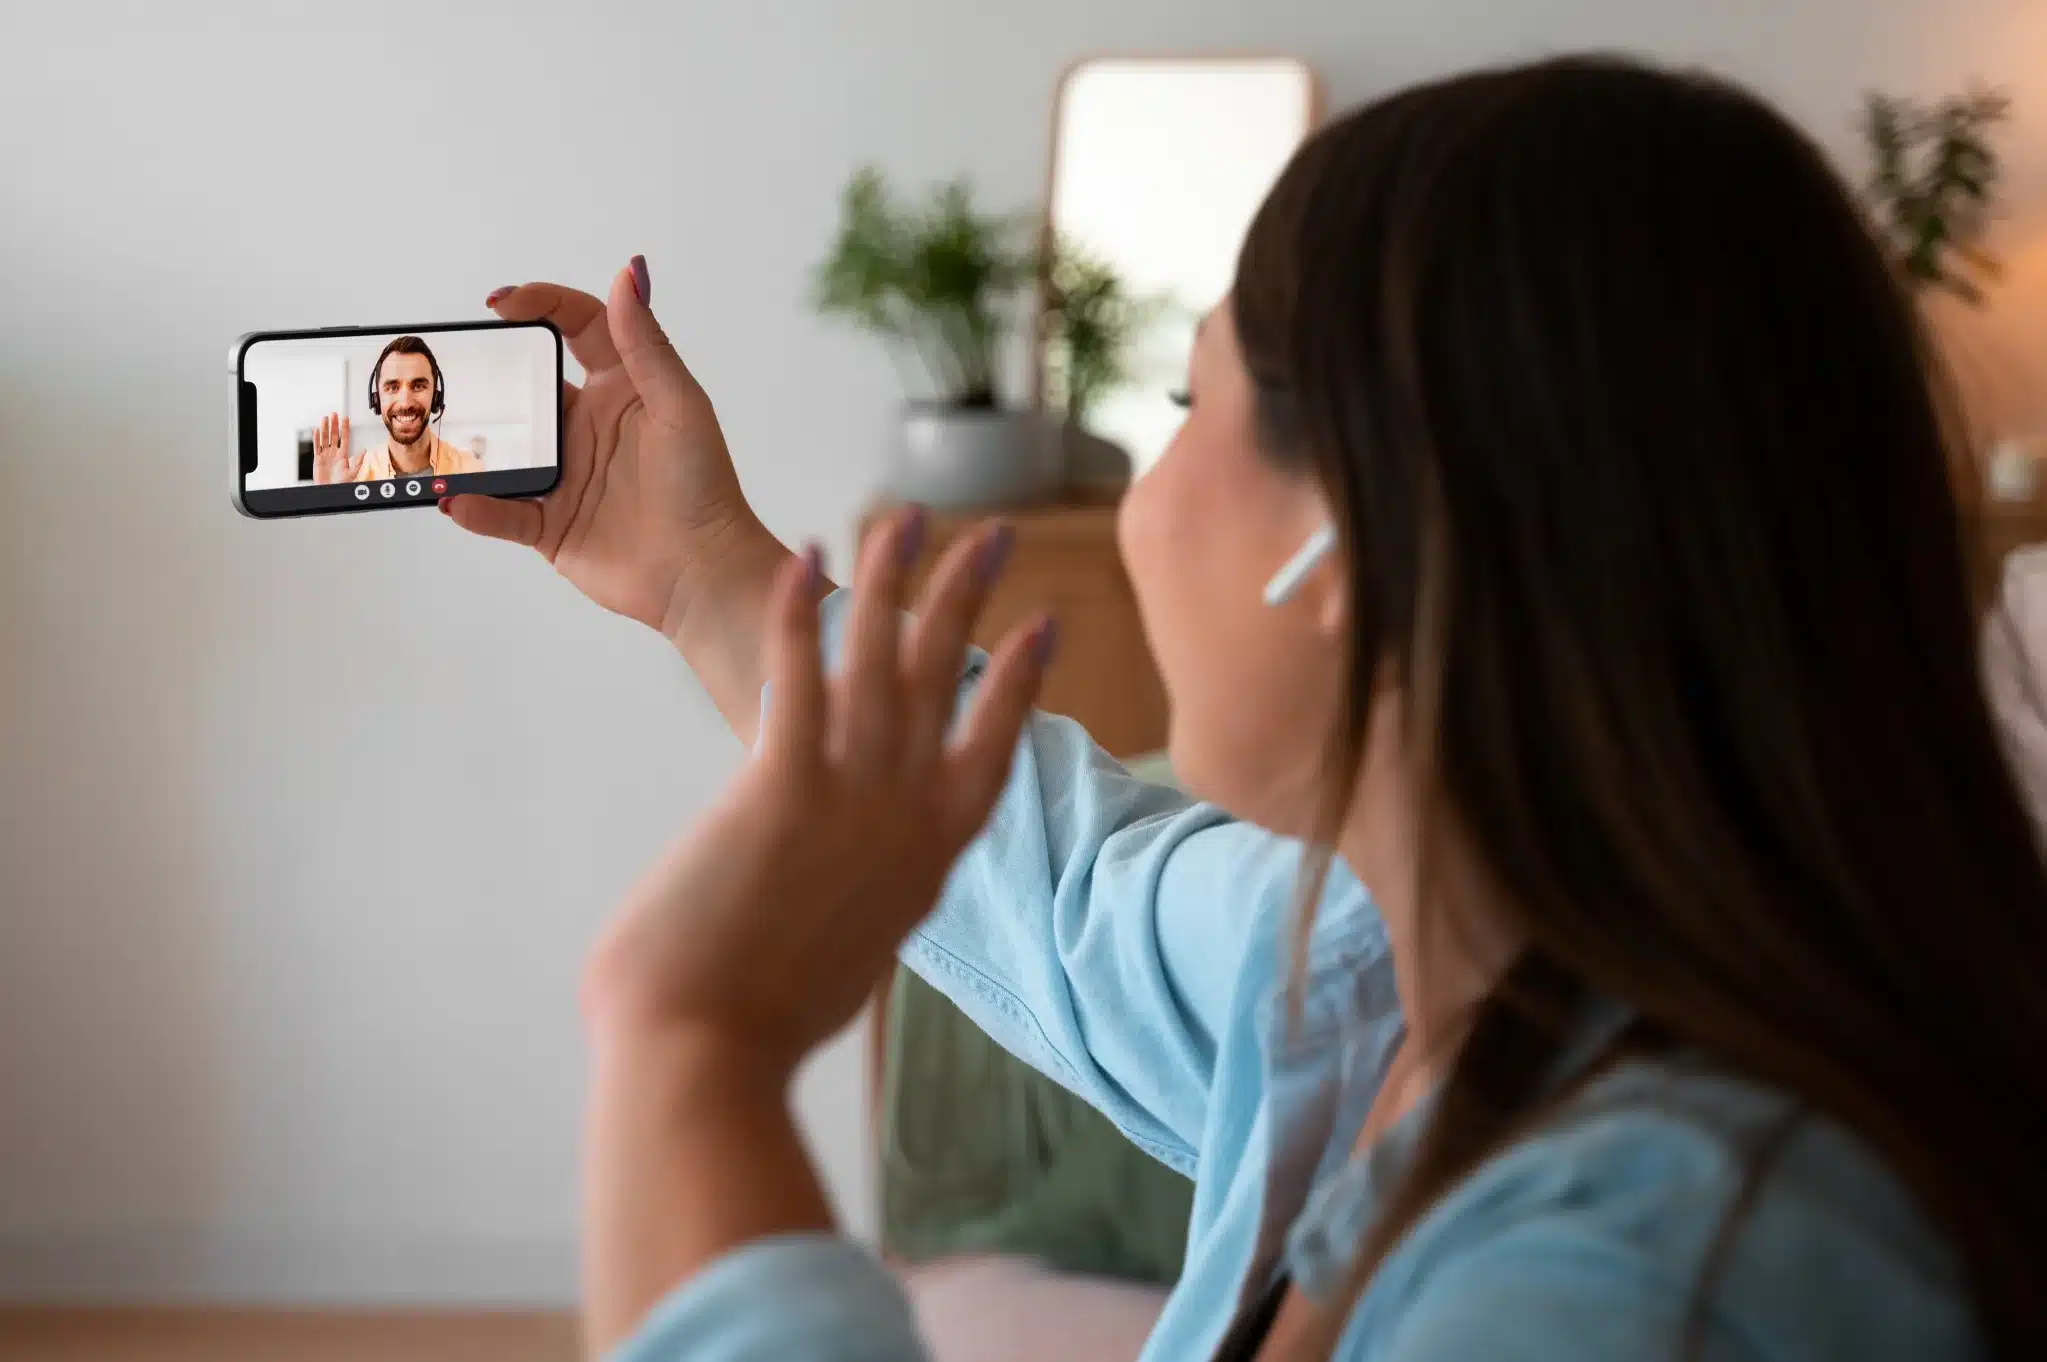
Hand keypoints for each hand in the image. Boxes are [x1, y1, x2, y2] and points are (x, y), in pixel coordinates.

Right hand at [312, 413, 358, 483]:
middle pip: (334, 435)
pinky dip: (316, 439)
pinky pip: (317, 446)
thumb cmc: (341, 483)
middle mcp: (334, 453)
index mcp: (343, 455)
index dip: (345, 428)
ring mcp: (326, 455)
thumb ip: (358, 461)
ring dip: (325, 428)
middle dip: (334, 424)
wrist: (330, 490)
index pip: (344, 438)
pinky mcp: (318, 458)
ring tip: (325, 418)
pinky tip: (316, 430)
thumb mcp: (352, 472)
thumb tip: (364, 450)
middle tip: (334, 414)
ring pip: (325, 438)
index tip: (346, 418)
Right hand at [448, 262, 773, 638]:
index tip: (502, 305)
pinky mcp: (551, 525)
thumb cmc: (704, 488)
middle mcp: (587, 427)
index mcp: (621, 389)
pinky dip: (477, 507)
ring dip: (467, 445)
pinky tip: (457, 500)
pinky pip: (502, 511)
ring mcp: (566, 475)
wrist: (704, 575)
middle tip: (445, 366)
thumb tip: (628, 273)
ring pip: (503, 449)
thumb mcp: (679, 406)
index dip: (540, 306)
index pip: (576, 327)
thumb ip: (646, 344)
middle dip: (485, 374)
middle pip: (524, 387)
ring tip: (431, 434)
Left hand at [582, 509, 1050, 1071]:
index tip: (1042, 628)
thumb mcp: (838, 966)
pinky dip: (804, 609)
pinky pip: (802, 674)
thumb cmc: (752, 1030)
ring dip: (899, 578)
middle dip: (972, 599)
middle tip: (994, 534)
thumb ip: (853, 914)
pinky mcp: (783, 789)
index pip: (991, 753)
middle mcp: (904, 822)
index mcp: (925, 866)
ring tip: (909, 516)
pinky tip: (806, 556)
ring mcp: (852, 801)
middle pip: (951, 684)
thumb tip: (833, 903)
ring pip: (885, 662)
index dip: (1019, 684)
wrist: (707, 1062)